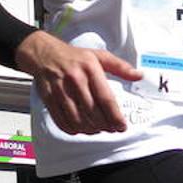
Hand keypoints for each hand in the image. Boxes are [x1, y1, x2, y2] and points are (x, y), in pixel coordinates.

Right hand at [15, 31, 142, 134]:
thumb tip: (139, 75)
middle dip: (104, 125)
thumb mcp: (99, 56)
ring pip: (77, 119)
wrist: (44, 53)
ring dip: (89, 129)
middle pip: (92, 112)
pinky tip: (80, 128)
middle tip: (111, 129)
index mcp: (90, 68)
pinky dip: (72, 129)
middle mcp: (75, 79)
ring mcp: (60, 89)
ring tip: (97, 129)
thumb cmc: (74, 56)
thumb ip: (120, 67)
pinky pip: (61, 120)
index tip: (122, 126)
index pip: (105, 98)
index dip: (115, 116)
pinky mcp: (48, 98)